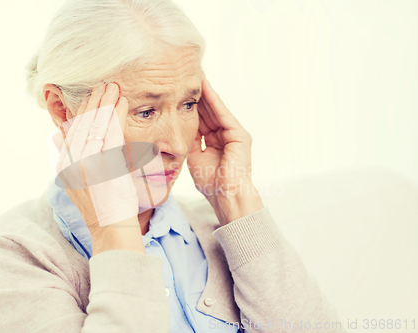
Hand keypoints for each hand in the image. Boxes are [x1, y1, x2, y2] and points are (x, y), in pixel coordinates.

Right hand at [52, 82, 144, 253]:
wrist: (111, 230)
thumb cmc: (102, 207)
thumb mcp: (80, 183)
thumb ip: (72, 159)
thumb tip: (61, 136)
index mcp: (65, 166)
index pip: (73, 131)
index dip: (82, 111)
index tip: (91, 97)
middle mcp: (71, 163)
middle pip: (82, 124)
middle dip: (93, 102)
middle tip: (103, 84)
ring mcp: (86, 164)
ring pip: (95, 125)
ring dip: (105, 103)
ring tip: (113, 86)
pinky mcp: (103, 165)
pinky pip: (110, 133)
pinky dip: (116, 115)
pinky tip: (121, 102)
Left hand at [187, 76, 263, 224]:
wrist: (226, 197)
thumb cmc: (211, 184)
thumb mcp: (194, 158)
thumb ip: (189, 142)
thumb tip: (177, 129)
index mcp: (213, 143)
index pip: (200, 120)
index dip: (189, 107)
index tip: (177, 93)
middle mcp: (224, 136)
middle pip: (207, 112)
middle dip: (196, 96)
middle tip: (184, 76)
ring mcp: (233, 135)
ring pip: (215, 110)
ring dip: (204, 93)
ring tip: (194, 75)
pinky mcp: (240, 135)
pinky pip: (223, 114)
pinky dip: (214, 100)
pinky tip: (204, 87)